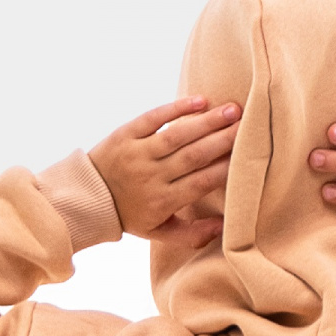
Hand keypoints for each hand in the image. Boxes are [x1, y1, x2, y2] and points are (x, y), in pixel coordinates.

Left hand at [90, 97, 242, 245]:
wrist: (87, 197)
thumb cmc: (131, 214)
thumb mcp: (159, 232)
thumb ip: (192, 234)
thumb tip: (224, 227)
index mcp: (163, 202)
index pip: (201, 182)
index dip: (226, 169)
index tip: (247, 156)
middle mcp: (151, 176)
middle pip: (194, 156)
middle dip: (223, 140)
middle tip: (248, 126)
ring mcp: (138, 153)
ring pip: (178, 135)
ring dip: (207, 121)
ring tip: (233, 109)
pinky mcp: (126, 133)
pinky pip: (154, 118)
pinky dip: (176, 108)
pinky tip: (200, 100)